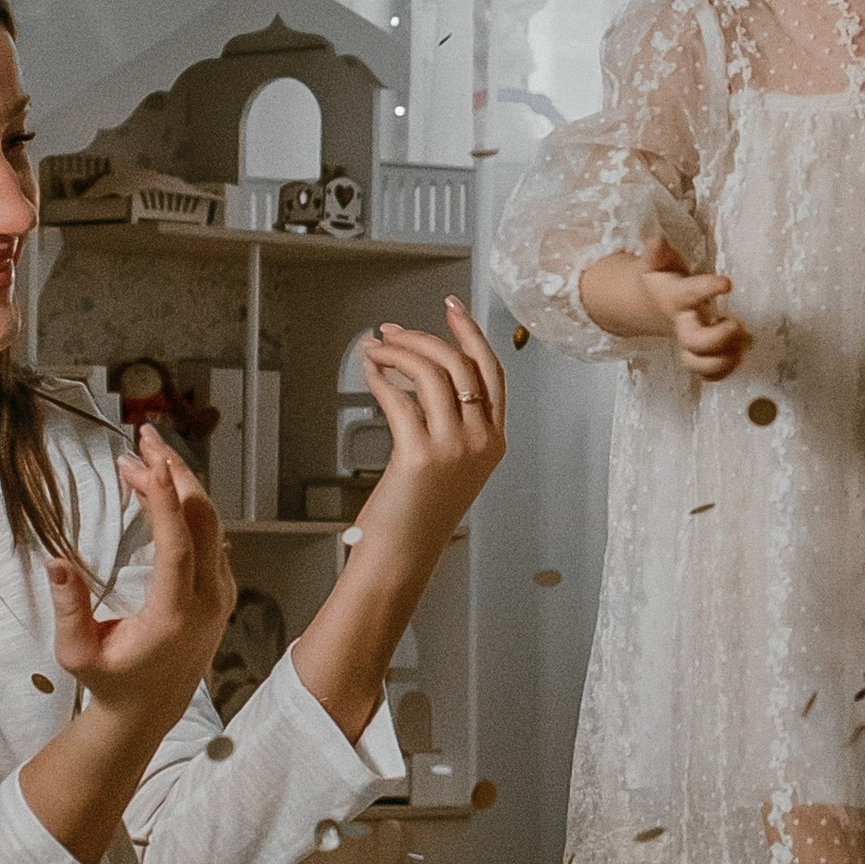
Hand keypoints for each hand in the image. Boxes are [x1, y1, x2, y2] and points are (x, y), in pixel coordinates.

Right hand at [21, 425, 238, 863]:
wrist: (150, 711)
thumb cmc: (110, 682)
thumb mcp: (77, 653)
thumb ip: (69, 608)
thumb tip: (55, 559)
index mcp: (176, 615)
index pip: (178, 545)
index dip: (163, 499)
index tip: (140, 462)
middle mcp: (207, 601)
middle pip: (204, 520)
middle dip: (175, 472)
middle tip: (143, 437)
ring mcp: (221, 593)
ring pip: (212, 523)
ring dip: (182, 483)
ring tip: (147, 451)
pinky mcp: (221, 590)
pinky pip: (211, 536)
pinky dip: (188, 504)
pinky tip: (161, 485)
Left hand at [289, 303, 510, 749]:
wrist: (402, 554)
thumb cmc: (418, 513)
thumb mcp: (452, 465)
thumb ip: (451, 423)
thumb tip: (421, 374)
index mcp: (494, 441)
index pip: (491, 372)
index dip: (471, 334)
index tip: (452, 308)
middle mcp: (481, 441)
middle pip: (460, 364)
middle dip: (423, 337)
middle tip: (392, 330)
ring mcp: (454, 448)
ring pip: (431, 374)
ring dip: (398, 353)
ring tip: (375, 349)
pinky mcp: (420, 456)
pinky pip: (400, 398)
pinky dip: (381, 378)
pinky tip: (370, 373)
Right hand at [578, 233, 752, 383]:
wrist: (646, 304)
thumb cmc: (661, 279)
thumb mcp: (657, 262)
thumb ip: (658, 253)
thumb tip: (656, 240)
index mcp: (676, 297)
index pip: (690, 293)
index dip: (708, 289)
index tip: (727, 283)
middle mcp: (683, 323)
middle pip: (694, 341)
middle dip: (718, 338)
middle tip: (736, 324)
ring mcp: (688, 342)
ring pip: (698, 363)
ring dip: (722, 360)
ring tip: (740, 346)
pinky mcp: (696, 354)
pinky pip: (706, 373)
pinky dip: (722, 372)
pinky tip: (736, 357)